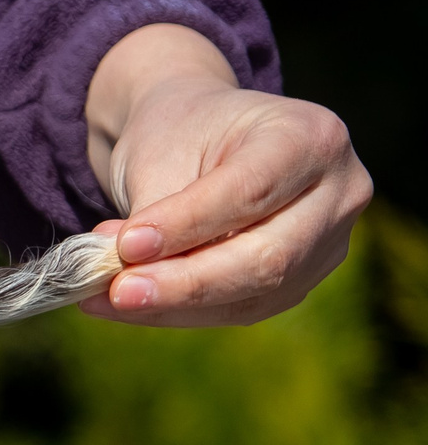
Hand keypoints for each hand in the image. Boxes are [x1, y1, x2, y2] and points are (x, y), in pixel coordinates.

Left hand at [77, 24, 371, 327]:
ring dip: (174, 304)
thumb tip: (123, 280)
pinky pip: (242, 308)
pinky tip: (130, 305)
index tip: (126, 246)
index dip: (188, 225)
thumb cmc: (182, 133)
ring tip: (105, 295)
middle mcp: (339, 190)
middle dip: (184, 282)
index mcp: (312, 136)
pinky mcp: (302, 279)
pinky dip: (180, 311)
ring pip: (255, 293)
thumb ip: (154, 215)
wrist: (200, 135)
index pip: (250, 193)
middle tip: (115, 290)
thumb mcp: (162, 152)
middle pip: (268, 255)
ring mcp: (330, 241)